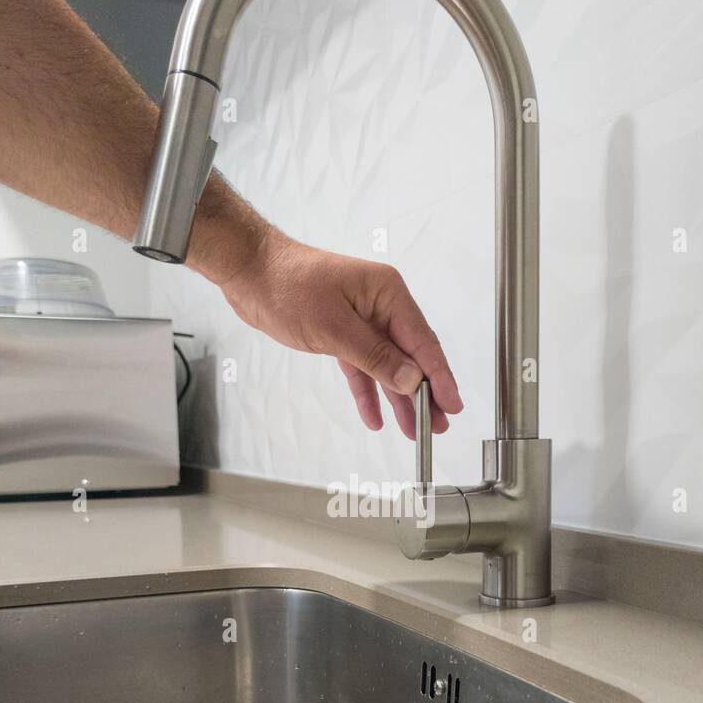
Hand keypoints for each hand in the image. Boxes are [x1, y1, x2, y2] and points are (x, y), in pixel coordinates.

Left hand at [219, 229, 462, 437]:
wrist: (249, 272)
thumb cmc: (288, 286)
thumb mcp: (334, 328)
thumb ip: (375, 357)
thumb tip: (412, 380)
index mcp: (388, 293)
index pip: (423, 342)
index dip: (440, 378)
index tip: (453, 406)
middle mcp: (380, 305)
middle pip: (410, 357)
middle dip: (424, 394)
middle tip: (437, 428)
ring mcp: (361, 320)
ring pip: (387, 367)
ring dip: (399, 398)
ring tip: (414, 430)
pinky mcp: (341, 333)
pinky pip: (362, 367)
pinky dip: (367, 391)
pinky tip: (376, 417)